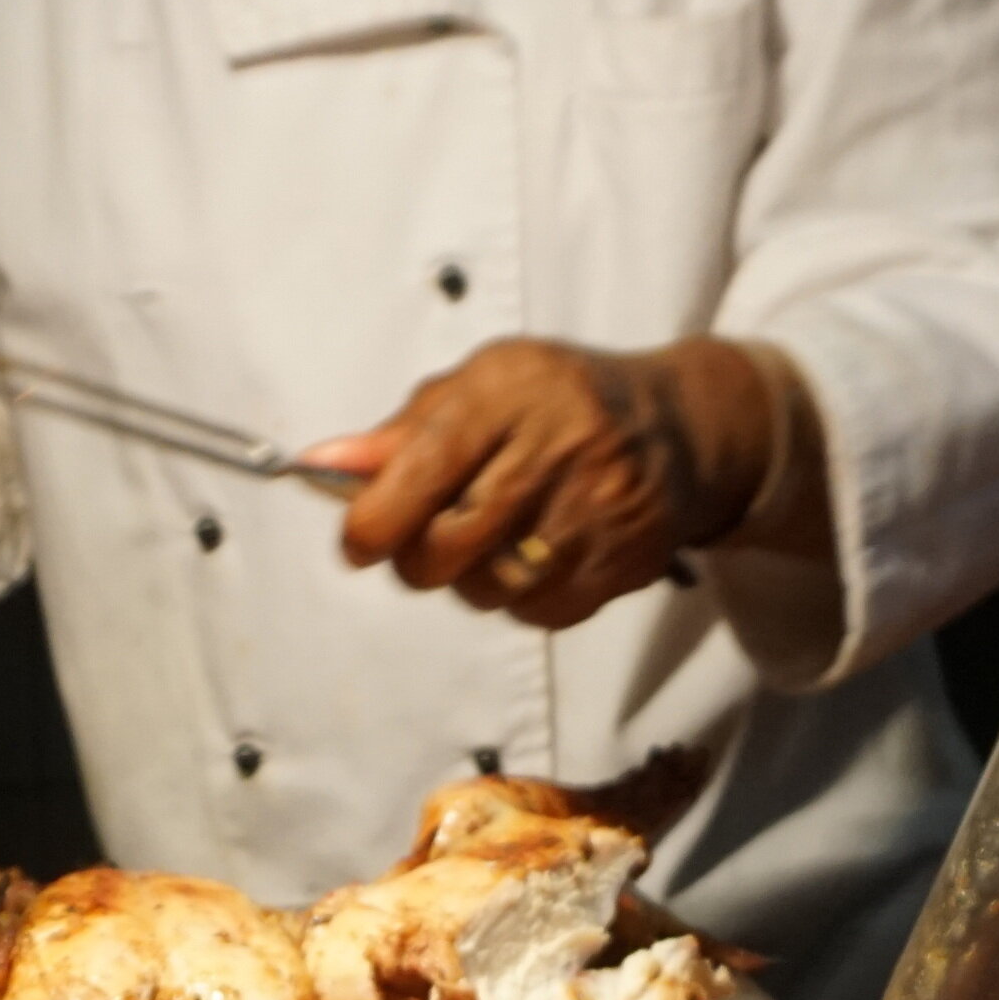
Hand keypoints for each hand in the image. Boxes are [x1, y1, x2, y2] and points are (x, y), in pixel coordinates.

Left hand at [306, 335, 782, 630]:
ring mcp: (599, 511)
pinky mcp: (624, 564)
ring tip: (495, 535)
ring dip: (471, 577)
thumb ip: (402, 432)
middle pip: (448, 547)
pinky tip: (539, 552)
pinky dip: (521, 596)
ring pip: (488, 589)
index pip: (426, 467)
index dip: (375, 519)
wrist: (676, 430)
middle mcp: (562, 448)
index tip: (358, 541)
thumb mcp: (480, 388)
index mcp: (512, 392)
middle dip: (417, 558)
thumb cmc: (554, 405)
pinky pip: (536, 612)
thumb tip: (322, 464)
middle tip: (425, 538)